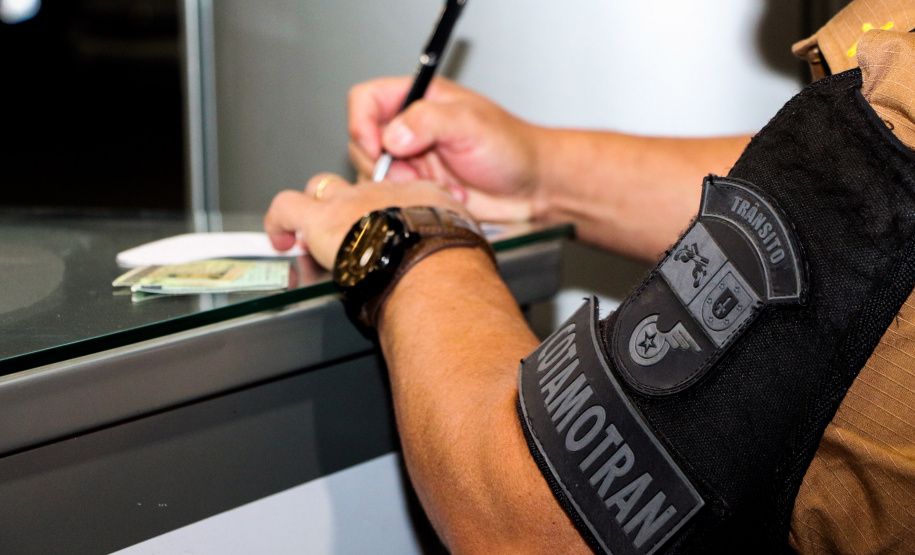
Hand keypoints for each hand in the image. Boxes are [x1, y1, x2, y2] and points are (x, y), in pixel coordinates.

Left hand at [264, 173, 468, 268]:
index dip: (387, 207)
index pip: (399, 191)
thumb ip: (455, 241)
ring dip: (314, 209)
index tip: (386, 223)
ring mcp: (350, 202)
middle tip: (348, 228)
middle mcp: (383, 191)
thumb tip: (463, 264)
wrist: (431, 261)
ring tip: (309, 232)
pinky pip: (286, 207)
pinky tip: (279, 237)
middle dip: (348, 202)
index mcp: (420, 195)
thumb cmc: (451, 258)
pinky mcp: (321, 219)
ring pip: (321, 188)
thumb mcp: (465, 240)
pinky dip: (278, 220)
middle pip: (357, 184)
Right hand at [348, 77, 544, 221]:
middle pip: (364, 142)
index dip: (363, 125)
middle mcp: (411, 127)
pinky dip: (417, 201)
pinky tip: (447, 196)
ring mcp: (414, 158)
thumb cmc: (513, 147)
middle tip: (417, 174)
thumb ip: (428, 122)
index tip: (380, 150)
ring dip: (404, 186)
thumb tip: (392, 136)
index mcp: (420, 98)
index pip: (366, 100)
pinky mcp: (420, 187)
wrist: (533, 187)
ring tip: (439, 185)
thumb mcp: (471, 125)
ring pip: (376, 174)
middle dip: (387, 165)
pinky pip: (396, 197)